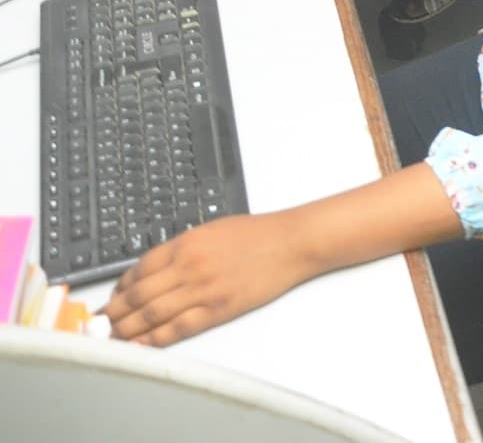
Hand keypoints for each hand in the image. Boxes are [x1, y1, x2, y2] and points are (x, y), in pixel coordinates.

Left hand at [106, 212, 315, 346]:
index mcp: (186, 244)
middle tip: (99, 323)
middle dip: (114, 311)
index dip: (119, 287)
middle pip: (138, 295)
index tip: (111, 297)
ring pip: (151, 314)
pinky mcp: (218, 309)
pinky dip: (153, 339)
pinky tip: (139, 344)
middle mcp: (188, 267)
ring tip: (111, 336)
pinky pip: (177, 328)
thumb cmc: (257, 234)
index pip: (139, 269)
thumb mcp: (212, 230)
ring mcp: (202, 290)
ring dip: (126, 328)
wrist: (292, 243)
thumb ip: (181, 249)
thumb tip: (153, 270)